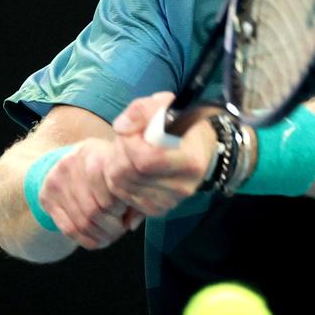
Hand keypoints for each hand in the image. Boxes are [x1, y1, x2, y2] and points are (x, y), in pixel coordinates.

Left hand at [38, 93, 216, 249]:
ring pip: (122, 186)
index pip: (145, 159)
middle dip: (119, 152)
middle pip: (130, 174)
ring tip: (127, 151)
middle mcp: (183, 186)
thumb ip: (143, 110)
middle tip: (125, 138)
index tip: (130, 129)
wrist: (198, 148)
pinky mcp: (158, 209)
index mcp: (190, 160)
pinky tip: (130, 167)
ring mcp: (171, 201)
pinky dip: (119, 180)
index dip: (129, 142)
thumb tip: (120, 127)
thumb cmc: (181, 123)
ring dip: (116, 165)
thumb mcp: (166, 105)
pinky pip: (124, 197)